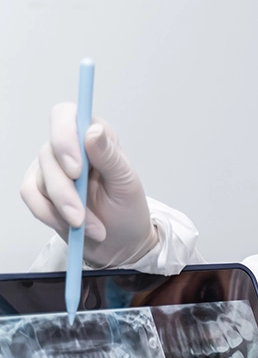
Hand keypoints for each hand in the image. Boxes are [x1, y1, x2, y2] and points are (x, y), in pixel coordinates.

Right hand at [20, 103, 157, 267]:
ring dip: (65, 209)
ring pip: (40, 179)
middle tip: (82, 216)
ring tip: (93, 227)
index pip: (65, 115)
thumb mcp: (126, 184)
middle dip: (65, 191)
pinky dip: (50, 215)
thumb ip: (109, 156)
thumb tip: (93, 130)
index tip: (76, 170)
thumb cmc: (127, 210)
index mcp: (94, 136)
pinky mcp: (40, 188)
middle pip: (48, 153)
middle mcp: (70, 147)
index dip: (63, 137)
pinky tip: (72, 226)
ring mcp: (52, 168)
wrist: (120, 242)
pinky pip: (31, 197)